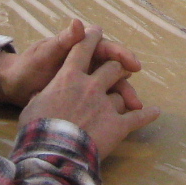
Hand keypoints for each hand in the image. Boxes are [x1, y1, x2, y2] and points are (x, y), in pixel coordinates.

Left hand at [0, 18, 144, 110]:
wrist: (14, 86)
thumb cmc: (28, 65)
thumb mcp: (45, 54)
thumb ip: (63, 41)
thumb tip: (79, 22)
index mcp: (81, 48)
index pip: (107, 49)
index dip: (122, 56)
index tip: (134, 65)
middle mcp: (87, 63)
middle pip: (113, 71)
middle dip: (126, 84)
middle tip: (135, 100)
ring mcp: (86, 80)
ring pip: (109, 87)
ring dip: (121, 98)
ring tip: (130, 113)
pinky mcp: (81, 96)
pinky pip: (100, 101)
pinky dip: (110, 109)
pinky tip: (119, 121)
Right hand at [19, 24, 159, 159]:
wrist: (54, 154)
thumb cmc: (38, 129)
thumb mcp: (31, 106)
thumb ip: (38, 96)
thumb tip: (34, 96)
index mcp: (69, 77)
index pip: (82, 49)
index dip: (90, 37)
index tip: (96, 30)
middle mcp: (91, 85)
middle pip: (111, 68)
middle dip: (116, 67)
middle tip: (120, 68)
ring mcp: (106, 104)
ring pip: (122, 92)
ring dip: (125, 94)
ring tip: (131, 97)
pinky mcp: (118, 125)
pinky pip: (136, 117)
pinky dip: (147, 115)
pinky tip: (154, 112)